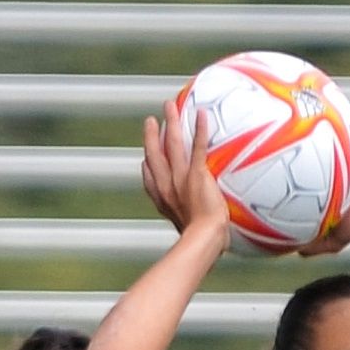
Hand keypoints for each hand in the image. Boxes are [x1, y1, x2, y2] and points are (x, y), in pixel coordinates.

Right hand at [139, 94, 229, 240]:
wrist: (204, 239)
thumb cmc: (201, 243)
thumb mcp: (190, 235)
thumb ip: (193, 227)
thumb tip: (204, 234)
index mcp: (163, 201)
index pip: (149, 180)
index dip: (146, 167)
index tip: (145, 159)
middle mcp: (167, 186)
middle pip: (154, 155)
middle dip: (150, 136)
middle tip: (150, 121)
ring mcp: (180, 178)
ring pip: (171, 144)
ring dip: (170, 122)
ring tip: (169, 106)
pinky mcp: (196, 174)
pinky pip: (197, 146)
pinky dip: (199, 129)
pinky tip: (200, 114)